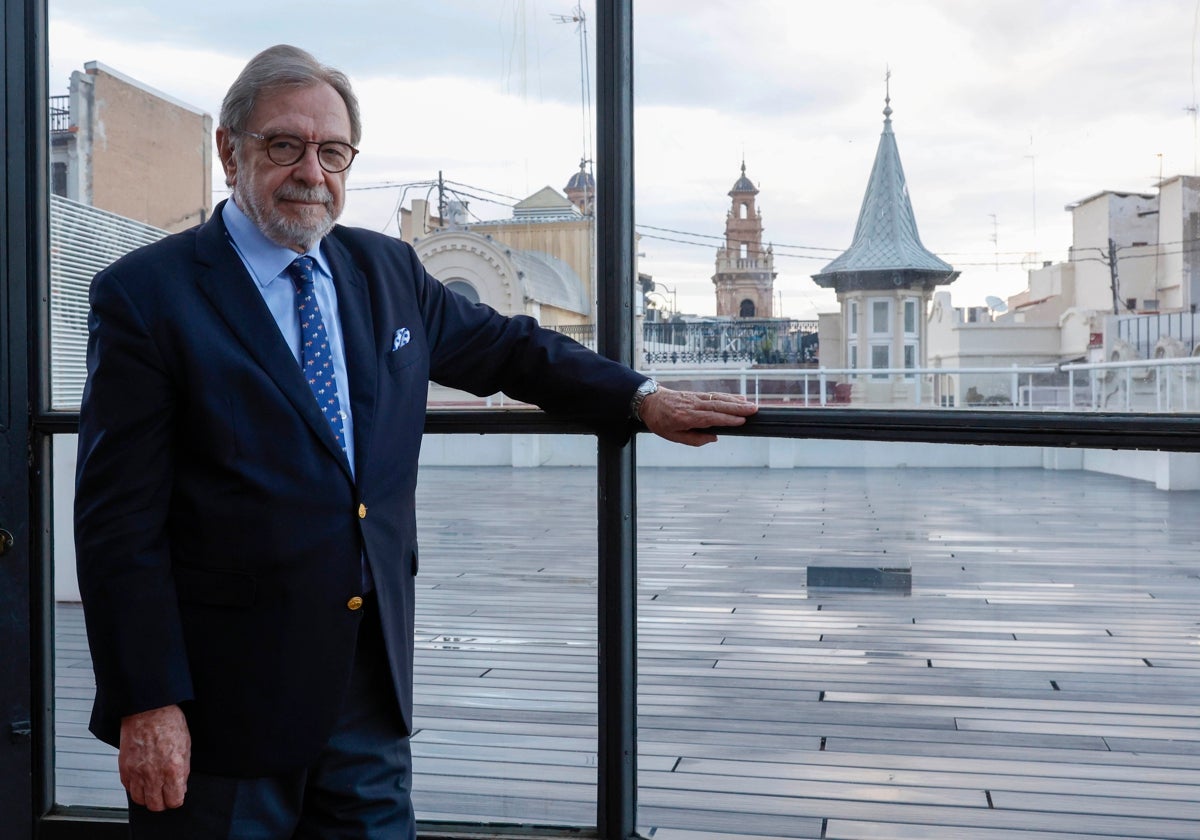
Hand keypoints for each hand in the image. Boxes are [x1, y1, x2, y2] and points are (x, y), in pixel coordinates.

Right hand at [119, 704, 190, 810]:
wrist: (148, 709)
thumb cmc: (169, 723)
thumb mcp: (186, 746)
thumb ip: (183, 770)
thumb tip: (181, 786)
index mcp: (172, 769)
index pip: (174, 800)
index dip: (177, 799)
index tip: (177, 795)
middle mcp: (153, 774)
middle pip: (156, 805)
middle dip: (163, 802)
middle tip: (165, 794)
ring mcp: (136, 772)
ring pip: (140, 800)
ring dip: (147, 797)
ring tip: (153, 788)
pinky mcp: (124, 768)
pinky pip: (128, 788)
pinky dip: (135, 788)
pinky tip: (142, 779)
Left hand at [637, 386, 756, 445]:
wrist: (649, 401)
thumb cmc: (660, 421)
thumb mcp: (673, 437)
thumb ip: (694, 439)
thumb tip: (714, 438)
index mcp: (685, 417)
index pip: (710, 417)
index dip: (727, 419)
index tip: (742, 420)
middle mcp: (692, 405)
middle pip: (718, 406)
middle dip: (737, 408)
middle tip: (754, 409)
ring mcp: (695, 398)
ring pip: (718, 399)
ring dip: (736, 401)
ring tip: (751, 404)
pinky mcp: (696, 394)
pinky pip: (714, 395)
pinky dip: (728, 396)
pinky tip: (739, 398)